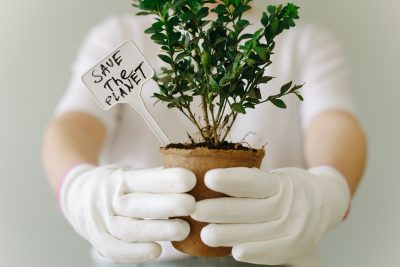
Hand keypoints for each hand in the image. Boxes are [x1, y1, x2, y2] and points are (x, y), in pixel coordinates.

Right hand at [59, 164, 195, 262]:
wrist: (77, 196)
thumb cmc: (117, 185)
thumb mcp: (131, 173)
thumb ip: (155, 177)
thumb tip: (190, 175)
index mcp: (120, 178)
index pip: (144, 178)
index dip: (167, 180)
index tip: (191, 179)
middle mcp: (109, 199)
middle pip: (137, 204)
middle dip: (166, 205)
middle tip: (192, 205)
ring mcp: (101, 221)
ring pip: (128, 229)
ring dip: (157, 230)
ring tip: (184, 230)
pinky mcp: (99, 240)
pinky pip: (115, 249)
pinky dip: (135, 252)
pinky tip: (157, 251)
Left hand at [192, 166, 350, 264]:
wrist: (326, 202)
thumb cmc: (290, 186)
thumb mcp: (276, 176)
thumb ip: (251, 182)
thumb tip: (212, 183)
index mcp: (282, 184)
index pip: (253, 183)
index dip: (230, 180)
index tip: (208, 178)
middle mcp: (291, 207)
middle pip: (251, 211)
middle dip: (220, 211)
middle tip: (195, 210)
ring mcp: (295, 230)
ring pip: (257, 234)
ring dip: (228, 235)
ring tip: (205, 234)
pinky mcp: (295, 247)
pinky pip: (270, 253)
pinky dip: (251, 252)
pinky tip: (233, 250)